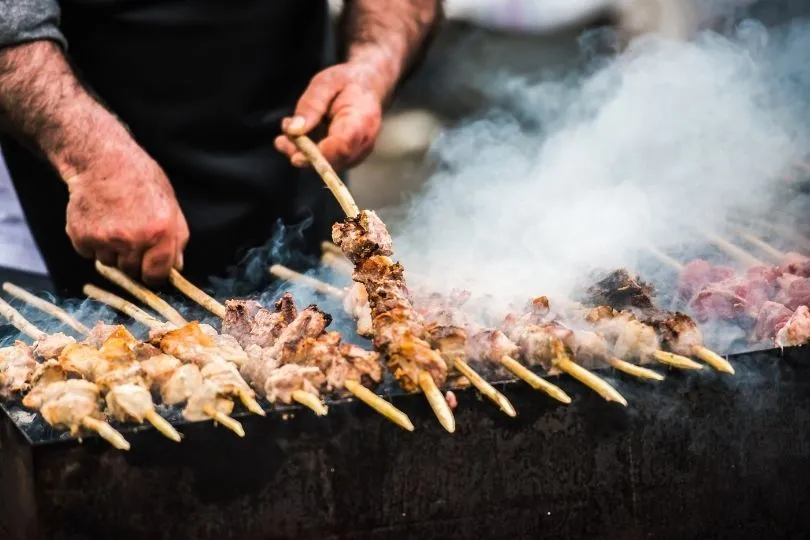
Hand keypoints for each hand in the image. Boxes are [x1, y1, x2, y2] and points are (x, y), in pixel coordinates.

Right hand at [64, 144, 188, 284]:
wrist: (102, 162)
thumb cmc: (141, 181)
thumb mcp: (171, 206)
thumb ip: (177, 239)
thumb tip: (177, 267)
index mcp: (160, 233)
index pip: (156, 275)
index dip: (154, 274)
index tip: (150, 270)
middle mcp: (133, 240)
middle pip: (132, 272)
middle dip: (133, 260)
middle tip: (131, 237)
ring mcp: (106, 240)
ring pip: (110, 264)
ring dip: (112, 251)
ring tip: (115, 224)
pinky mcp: (82, 237)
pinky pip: (89, 254)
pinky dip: (92, 243)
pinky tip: (99, 221)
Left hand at [275, 62, 383, 170]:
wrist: (368, 85)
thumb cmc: (346, 81)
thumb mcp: (325, 83)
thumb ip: (311, 106)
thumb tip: (294, 131)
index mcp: (361, 120)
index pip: (342, 147)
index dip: (319, 156)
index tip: (295, 157)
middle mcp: (364, 141)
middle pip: (334, 161)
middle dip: (304, 155)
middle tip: (281, 140)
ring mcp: (359, 152)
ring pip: (329, 165)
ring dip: (304, 154)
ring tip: (287, 130)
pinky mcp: (351, 156)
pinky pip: (329, 162)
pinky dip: (310, 153)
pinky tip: (298, 135)